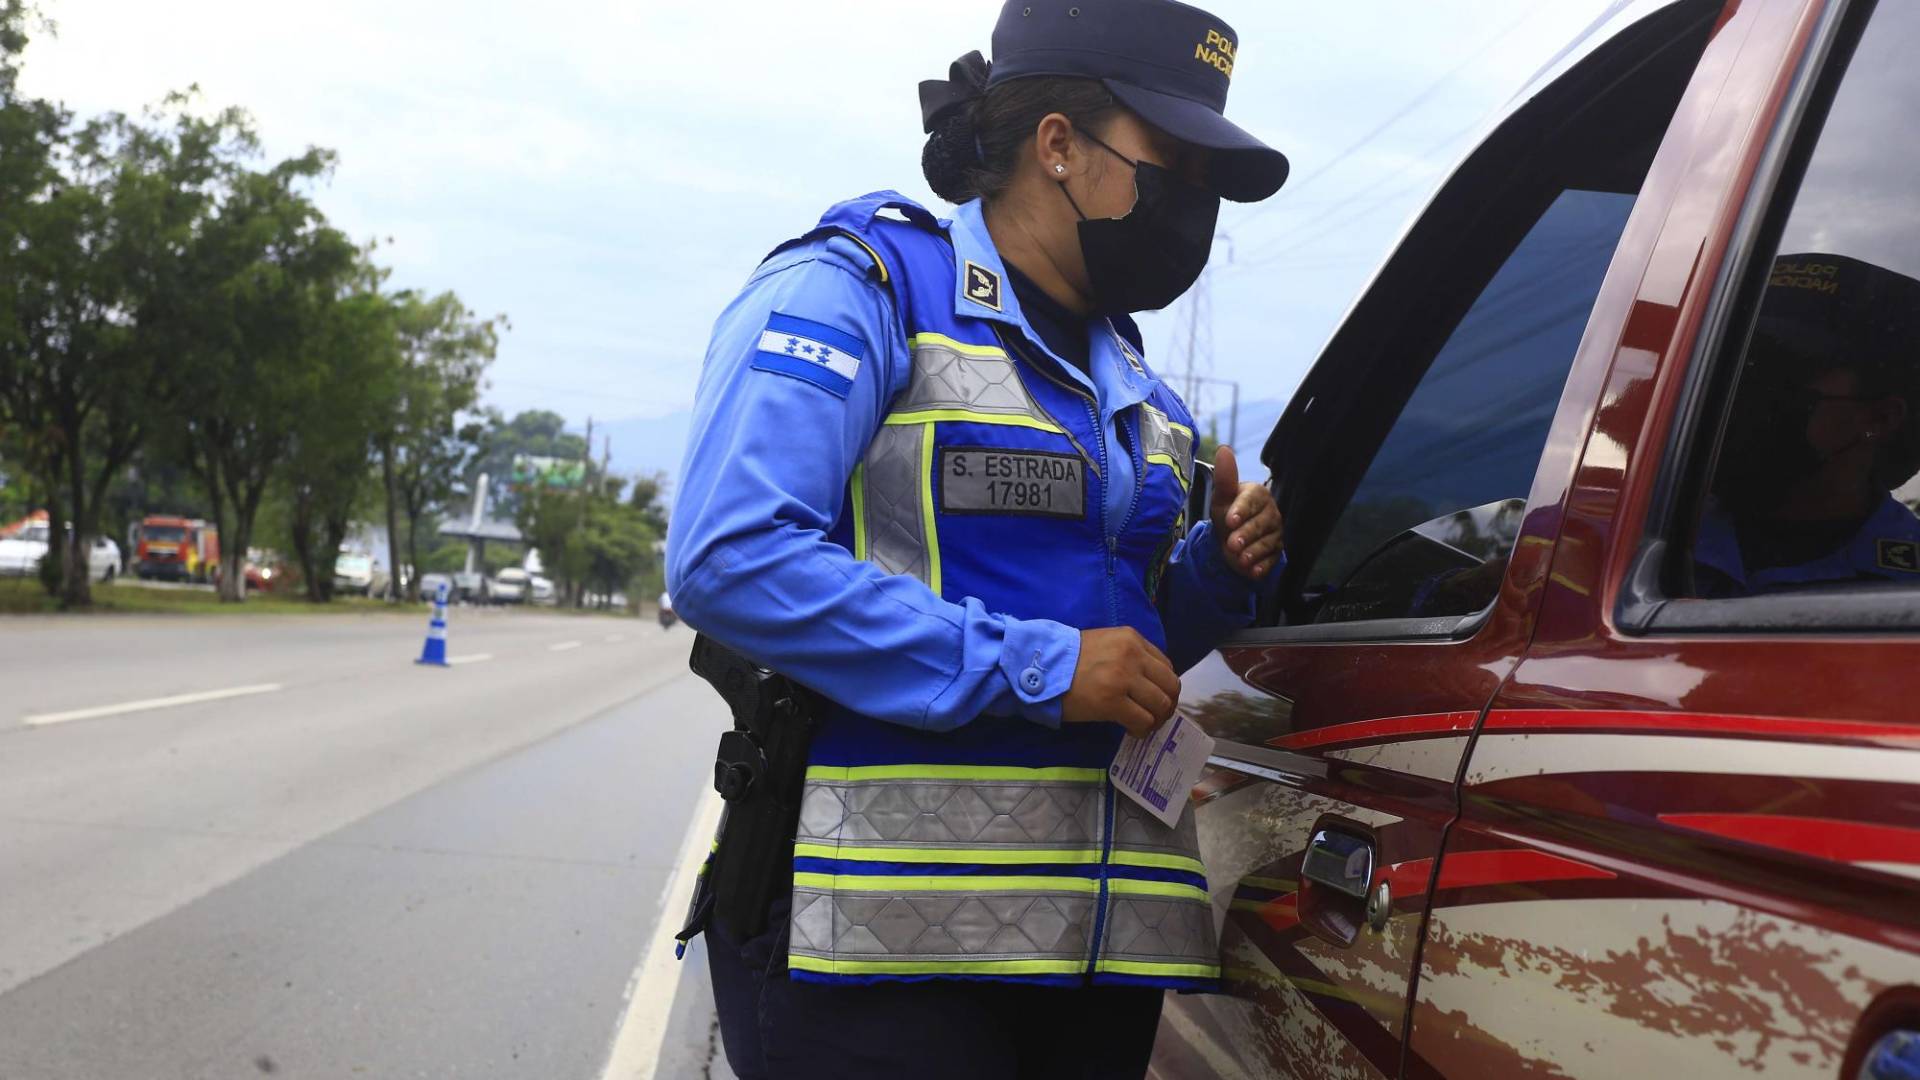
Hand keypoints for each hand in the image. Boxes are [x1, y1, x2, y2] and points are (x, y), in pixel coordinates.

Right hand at [1061, 627, 1179, 737]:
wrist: (1039, 666)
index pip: (1166, 665)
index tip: (1155, 698)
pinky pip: (1142, 721)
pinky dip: (1141, 730)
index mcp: (1131, 639)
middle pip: (1170, 685)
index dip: (1164, 686)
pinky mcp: (1113, 702)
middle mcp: (1132, 655)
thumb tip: (1147, 681)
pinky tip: (1131, 730)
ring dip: (1156, 719)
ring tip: (1143, 724)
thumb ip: (1128, 656)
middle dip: (1167, 705)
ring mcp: (1124, 678)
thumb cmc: (1067, 658)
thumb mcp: (1103, 644)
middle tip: (1155, 716)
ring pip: (1160, 704)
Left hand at [1208, 445, 1282, 580]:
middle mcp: (1271, 512)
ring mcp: (1276, 533)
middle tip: (1232, 544)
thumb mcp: (1221, 498)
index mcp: (1258, 495)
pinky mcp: (1277, 552)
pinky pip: (1272, 560)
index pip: (1253, 500)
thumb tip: (1224, 449)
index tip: (1230, 520)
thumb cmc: (1227, 515)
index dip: (1242, 510)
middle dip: (1247, 534)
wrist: (1230, 542)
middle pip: (1262, 523)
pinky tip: (1253, 572)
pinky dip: (1262, 567)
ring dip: (1254, 552)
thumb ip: (1224, 477)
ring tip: (1241, 560)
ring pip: (1268, 542)